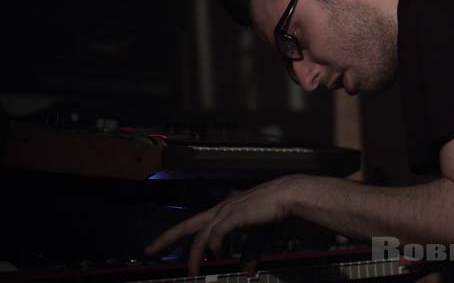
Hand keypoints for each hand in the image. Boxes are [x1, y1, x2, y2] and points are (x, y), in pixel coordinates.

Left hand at [144, 175, 300, 275]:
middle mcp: (220, 210)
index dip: (176, 235)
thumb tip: (245, 272)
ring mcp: (226, 211)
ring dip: (195, 256)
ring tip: (193, 272)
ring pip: (201, 235)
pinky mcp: (235, 215)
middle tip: (149, 250)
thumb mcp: (257, 239)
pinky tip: (219, 256)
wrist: (287, 197)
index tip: (160, 245)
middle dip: (167, 238)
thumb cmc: (272, 213)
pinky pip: (217, 234)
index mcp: (222, 213)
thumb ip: (248, 255)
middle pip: (187, 225)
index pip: (194, 225)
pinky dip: (215, 247)